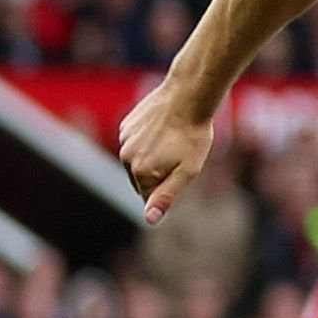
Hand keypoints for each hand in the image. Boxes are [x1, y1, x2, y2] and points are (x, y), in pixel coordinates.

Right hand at [116, 85, 217, 220]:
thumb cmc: (192, 137)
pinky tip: (164, 129)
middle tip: (180, 156)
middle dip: (159, 173)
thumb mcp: (187, 172)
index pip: (148, 196)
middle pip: (141, 179)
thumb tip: (149, 219)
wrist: (187, 98)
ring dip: (153, 156)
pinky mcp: (126, 125)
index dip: (167, 187)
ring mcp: (124, 140)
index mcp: (140, 173)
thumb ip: (166, 197)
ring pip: (138, 159)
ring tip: (173, 141)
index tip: (181, 172)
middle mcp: (126, 158)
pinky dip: (148, 140)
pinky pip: (135, 141)